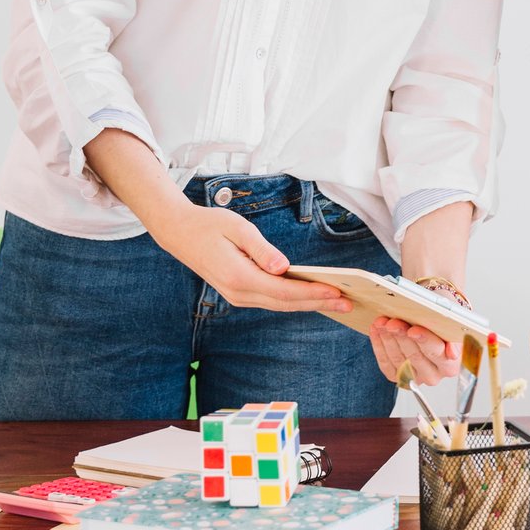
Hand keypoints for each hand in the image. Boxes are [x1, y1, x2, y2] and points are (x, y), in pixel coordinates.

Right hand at [160, 200, 355, 316]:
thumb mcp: (238, 228)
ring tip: (336, 301)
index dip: (312, 292)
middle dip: (318, 303)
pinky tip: (309, 295)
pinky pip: (270, 299)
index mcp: (240, 277)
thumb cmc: (210, 225)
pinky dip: (292, 299)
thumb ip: (261, 250)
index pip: (284, 290)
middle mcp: (239, 293)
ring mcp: (237, 296)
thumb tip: (284, 268)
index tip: (337, 292)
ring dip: (307, 303)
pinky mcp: (238, 292)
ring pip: (279, 304)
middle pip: (285, 303)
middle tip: (349, 303)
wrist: (180, 233)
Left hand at [367, 314, 461, 387]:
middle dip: (402, 336)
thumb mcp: (454, 320)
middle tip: (393, 322)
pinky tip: (377, 331)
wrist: (434, 320)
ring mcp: (415, 378)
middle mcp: (434, 376)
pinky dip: (379, 345)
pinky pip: (386, 364)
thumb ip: (455, 336)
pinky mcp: (398, 376)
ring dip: (388, 339)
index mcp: (451, 365)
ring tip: (383, 322)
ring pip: (398, 359)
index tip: (413, 330)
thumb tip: (453, 353)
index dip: (425, 341)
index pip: (438, 354)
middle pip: (415, 356)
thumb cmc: (444, 320)